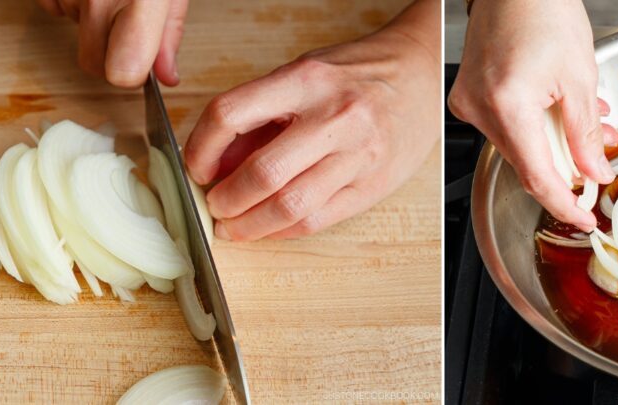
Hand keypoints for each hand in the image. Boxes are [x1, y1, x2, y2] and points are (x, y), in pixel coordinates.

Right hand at [37, 0, 187, 86]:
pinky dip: (69, 3)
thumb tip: (166, 77)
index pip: (124, 70)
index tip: (139, 67)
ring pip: (75, 36)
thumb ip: (169, 35)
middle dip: (109, 53)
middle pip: (94, 63)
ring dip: (91, 24)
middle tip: (126, 24)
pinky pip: (54, 9)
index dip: (132, 77)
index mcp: (141, 0)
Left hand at [183, 0, 439, 240]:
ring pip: (291, 206)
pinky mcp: (373, 185)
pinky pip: (319, 219)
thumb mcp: (303, 76)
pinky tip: (271, 226)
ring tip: (236, 225)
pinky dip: (285, 230)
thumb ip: (262, 117)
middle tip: (216, 206)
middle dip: (227, 199)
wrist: (421, 74)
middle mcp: (335, 117)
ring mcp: (358, 155)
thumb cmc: (359, 73)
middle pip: (263, 172)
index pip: (231, 114)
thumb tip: (218, 164)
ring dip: (252, 224)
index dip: (201, 148)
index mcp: (306, 80)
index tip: (197, 167)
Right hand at [448, 0, 616, 231]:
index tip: (584, 219)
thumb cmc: (542, 10)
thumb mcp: (579, 76)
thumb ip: (585, 133)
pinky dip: (535, 126)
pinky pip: (505, 125)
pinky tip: (559, 110)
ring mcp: (468, 102)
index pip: (537, 176)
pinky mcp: (467, 94)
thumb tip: (593, 172)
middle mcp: (479, 108)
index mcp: (507, 106)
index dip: (564, 204)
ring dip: (555, 143)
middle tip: (600, 160)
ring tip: (590, 122)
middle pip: (527, 162)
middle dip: (568, 165)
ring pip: (518, 145)